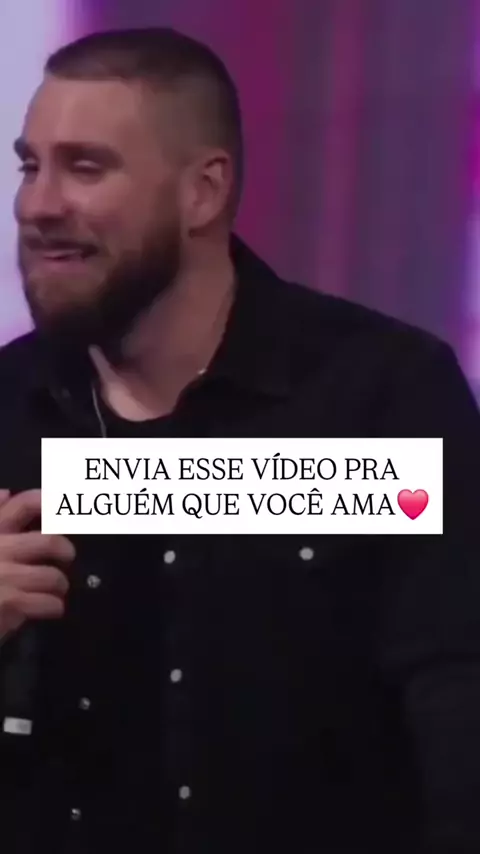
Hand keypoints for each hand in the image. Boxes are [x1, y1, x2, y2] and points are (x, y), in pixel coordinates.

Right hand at [0, 490, 74, 640]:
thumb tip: (5, 493)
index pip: (22, 505)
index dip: (46, 502)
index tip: (57, 505)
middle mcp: (0, 549)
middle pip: (48, 542)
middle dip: (64, 549)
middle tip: (67, 555)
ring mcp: (6, 576)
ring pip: (52, 576)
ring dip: (60, 584)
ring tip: (57, 589)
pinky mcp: (11, 603)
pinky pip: (48, 603)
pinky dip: (54, 606)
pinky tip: (51, 608)